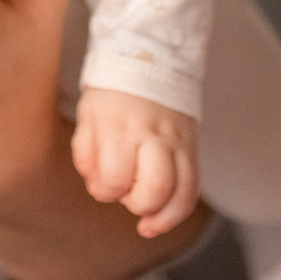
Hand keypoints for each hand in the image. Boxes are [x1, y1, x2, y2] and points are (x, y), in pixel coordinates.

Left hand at [73, 88, 200, 237]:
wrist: (151, 57)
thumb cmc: (112, 91)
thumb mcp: (88, 114)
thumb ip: (86, 153)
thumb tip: (97, 186)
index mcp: (119, 126)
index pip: (115, 178)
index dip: (105, 191)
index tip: (102, 184)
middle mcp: (152, 135)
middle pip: (155, 187)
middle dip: (137, 205)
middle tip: (126, 195)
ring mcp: (176, 141)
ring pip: (181, 192)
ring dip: (163, 216)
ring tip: (147, 222)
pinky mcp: (192, 147)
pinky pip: (194, 186)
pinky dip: (180, 209)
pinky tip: (164, 217)